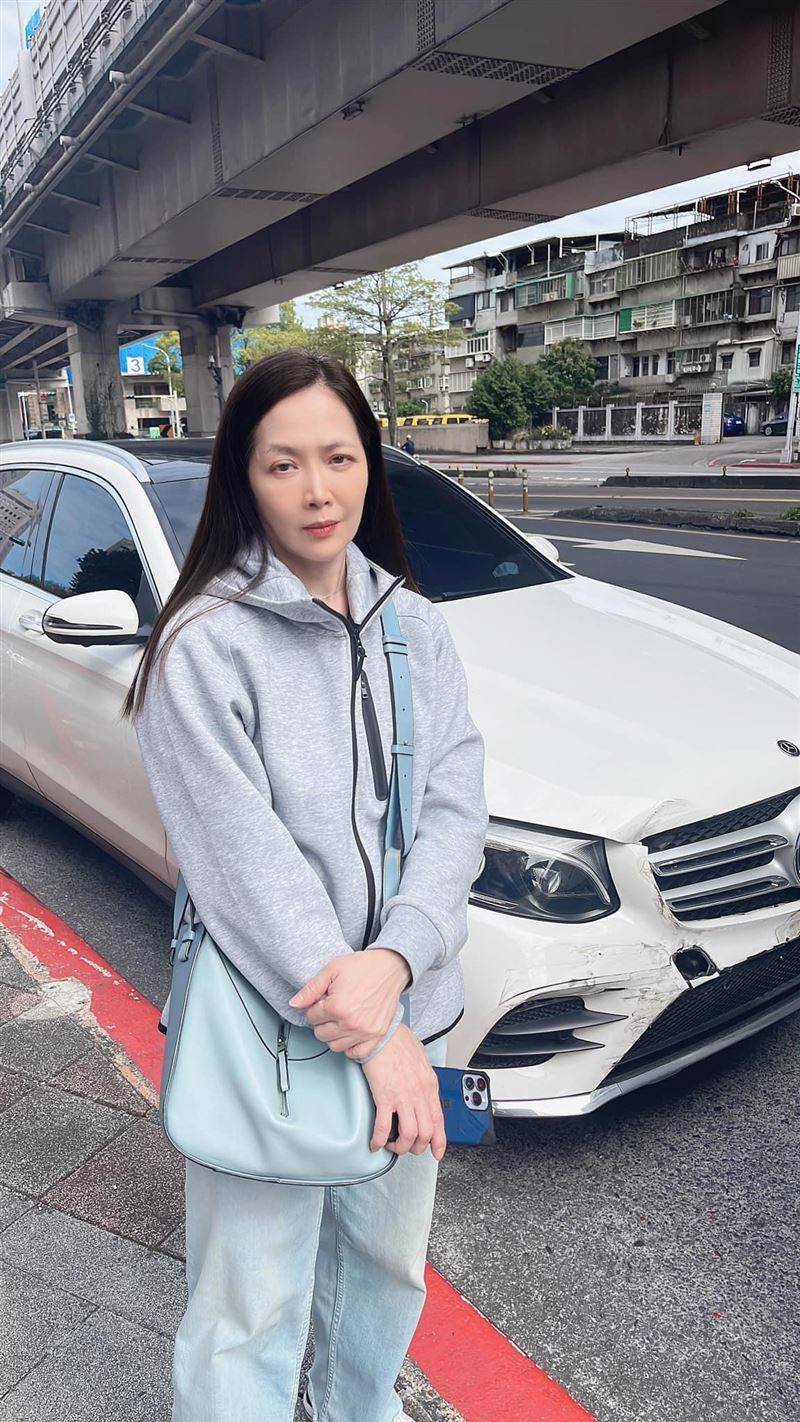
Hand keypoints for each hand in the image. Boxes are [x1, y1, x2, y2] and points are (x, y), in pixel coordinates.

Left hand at [288, 948, 410, 1055]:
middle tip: (329, 1009)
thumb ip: (310, 989)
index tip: (322, 1001)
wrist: (391, 967)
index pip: (311, 1017)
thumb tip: (294, 1004)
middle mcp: (351, 1023)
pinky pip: (357, 1053)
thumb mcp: (332, 970)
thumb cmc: (363, 967)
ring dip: (332, 1035)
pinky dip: (350, 1047)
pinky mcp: (378, 1035)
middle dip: (321, 1021)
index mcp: (337, 1006)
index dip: (313, 1007)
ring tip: (338, 1020)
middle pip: (321, 1034)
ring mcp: (365, 1031)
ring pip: (335, 1046)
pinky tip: (349, 1034)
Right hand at [361, 1025, 445, 1159]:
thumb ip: (423, 1078)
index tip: (436, 1152)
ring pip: (409, 1135)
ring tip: (391, 1144)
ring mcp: (403, 1096)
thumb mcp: (421, 1060)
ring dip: (399, 1146)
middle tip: (407, 1146)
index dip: (438, 1142)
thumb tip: (421, 1090)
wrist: (382, 1032)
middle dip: (416, 1147)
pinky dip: (379, 1140)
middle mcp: (420, 1094)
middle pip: (426, 1133)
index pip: (439, 1121)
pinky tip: (375, 1142)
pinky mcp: (385, 1096)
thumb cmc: (398, 1041)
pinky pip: (383, 1127)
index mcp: (429, 1085)